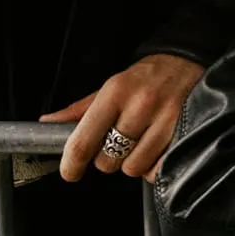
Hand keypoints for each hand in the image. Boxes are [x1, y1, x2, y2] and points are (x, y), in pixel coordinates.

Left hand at [41, 54, 203, 182]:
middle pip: (109, 160)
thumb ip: (80, 109)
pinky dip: (154, 167)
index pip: (84, 140)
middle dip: (109, 158)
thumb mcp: (111, 87)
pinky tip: (156, 149)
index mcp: (116, 92)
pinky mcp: (185, 131)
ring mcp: (166, 118)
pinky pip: (158, 169)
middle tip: (118, 142)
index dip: (72, 163)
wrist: (186, 62)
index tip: (70, 172)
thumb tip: (48, 123)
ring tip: (140, 143)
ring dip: (133, 162)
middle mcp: (141, 104)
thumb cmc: (145, 78)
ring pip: (134, 167)